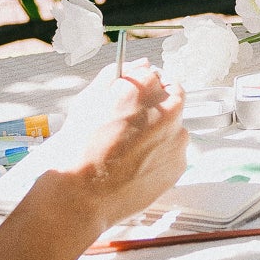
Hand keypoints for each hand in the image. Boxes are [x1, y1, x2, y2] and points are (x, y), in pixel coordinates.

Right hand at [45, 66, 188, 223]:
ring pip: (175, 126)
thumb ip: (116, 75)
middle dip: (156, 105)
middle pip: (172, 96)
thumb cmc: (79, 148)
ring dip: (160, 131)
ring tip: (131, 150)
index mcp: (145, 86)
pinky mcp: (180, 164)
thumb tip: (140, 64)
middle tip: (133, 124)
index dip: (141, 87)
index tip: (132, 99)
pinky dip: (160, 156)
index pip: (154, 74)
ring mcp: (177, 138)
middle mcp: (168, 108)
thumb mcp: (88, 101)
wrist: (82, 195)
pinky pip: (174, 152)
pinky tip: (137, 166)